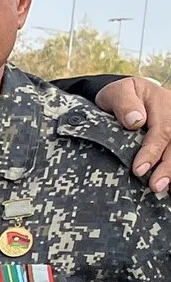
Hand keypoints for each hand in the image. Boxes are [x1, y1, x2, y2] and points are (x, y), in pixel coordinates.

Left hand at [95, 76, 170, 194]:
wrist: (125, 96)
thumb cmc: (119, 96)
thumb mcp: (116, 93)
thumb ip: (124, 103)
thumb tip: (135, 121)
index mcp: (162, 103)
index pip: (162, 130)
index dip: (152, 151)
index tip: (138, 169)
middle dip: (166, 167)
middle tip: (155, 186)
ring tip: (161, 188)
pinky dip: (170, 168)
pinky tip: (168, 184)